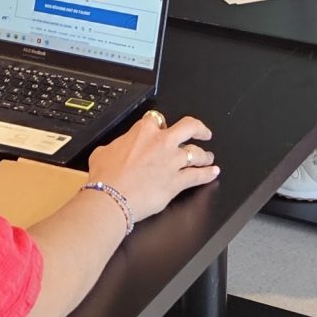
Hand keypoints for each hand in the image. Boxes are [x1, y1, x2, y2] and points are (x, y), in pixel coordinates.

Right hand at [87, 110, 217, 221]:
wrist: (111, 198)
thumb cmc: (106, 178)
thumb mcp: (103, 152)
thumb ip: (117, 146)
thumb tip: (116, 149)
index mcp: (143, 132)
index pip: (157, 119)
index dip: (160, 124)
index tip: (162, 128)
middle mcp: (162, 143)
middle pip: (189, 127)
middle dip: (199, 128)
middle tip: (204, 132)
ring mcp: (172, 162)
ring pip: (197, 153)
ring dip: (205, 155)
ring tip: (208, 157)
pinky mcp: (177, 181)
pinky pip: (197, 176)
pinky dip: (207, 174)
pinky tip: (213, 172)